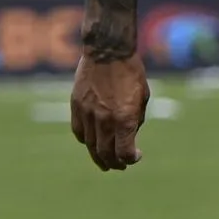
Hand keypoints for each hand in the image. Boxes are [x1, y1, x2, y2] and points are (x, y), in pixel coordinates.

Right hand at [71, 53, 148, 170]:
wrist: (107, 51)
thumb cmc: (131, 72)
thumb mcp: (142, 97)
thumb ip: (135, 119)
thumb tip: (129, 136)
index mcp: (124, 118)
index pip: (125, 152)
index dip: (131, 159)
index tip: (136, 157)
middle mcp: (104, 120)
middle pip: (105, 153)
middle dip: (114, 163)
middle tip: (120, 166)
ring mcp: (87, 114)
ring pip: (90, 145)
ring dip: (98, 156)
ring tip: (106, 162)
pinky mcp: (76, 107)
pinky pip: (79, 131)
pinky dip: (86, 140)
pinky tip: (92, 143)